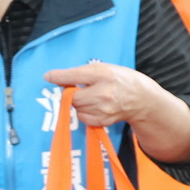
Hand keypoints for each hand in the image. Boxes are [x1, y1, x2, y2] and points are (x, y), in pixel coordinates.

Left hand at [43, 61, 163, 129]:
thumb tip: (55, 78)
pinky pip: (82, 117)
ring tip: (89, 96)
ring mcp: (104, 109)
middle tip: (74, 89)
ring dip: (77, 103)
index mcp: (104, 75)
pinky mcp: (103, 120)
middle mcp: (104, 93)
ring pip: (76, 108)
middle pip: (72, 97)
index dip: (59, 77)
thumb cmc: (119, 79)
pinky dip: (83, 112)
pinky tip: (93, 105)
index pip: (75, 76)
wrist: (140, 99)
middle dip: (69, 93)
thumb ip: (82, 73)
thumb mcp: (104, 68)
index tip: (48, 76)